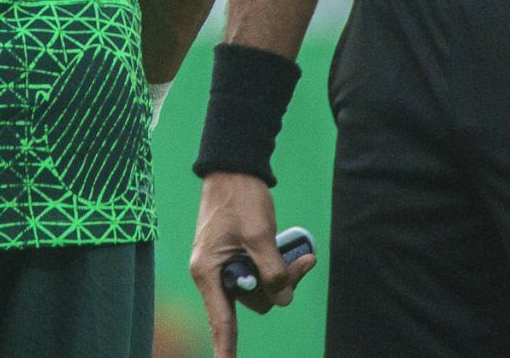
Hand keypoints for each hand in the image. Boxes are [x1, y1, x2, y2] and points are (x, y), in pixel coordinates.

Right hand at [188, 171, 307, 357]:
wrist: (234, 169)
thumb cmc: (240, 198)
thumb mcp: (260, 234)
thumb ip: (272, 270)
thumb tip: (283, 299)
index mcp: (208, 271)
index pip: (220, 320)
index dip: (226, 348)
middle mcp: (214, 274)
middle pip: (252, 302)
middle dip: (279, 288)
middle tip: (301, 262)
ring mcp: (225, 267)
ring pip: (261, 289)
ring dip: (283, 275)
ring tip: (300, 254)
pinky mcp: (237, 259)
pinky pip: (260, 275)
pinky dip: (278, 268)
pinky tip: (296, 256)